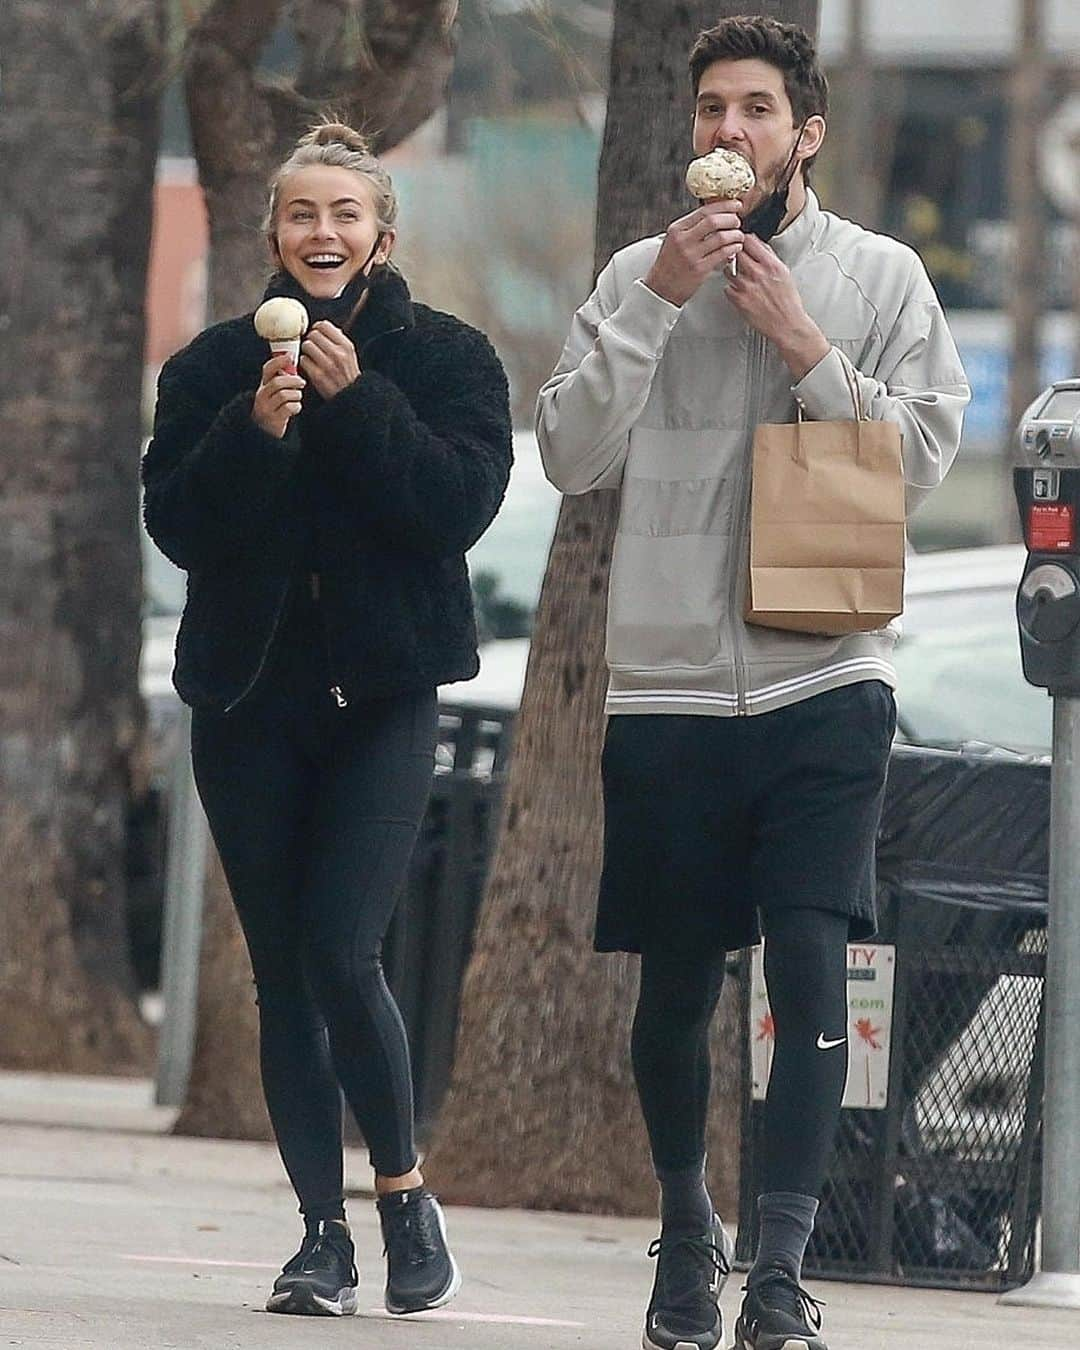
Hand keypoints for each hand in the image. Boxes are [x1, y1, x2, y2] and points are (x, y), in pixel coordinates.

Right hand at [252, 354, 303, 438]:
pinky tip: (296, 408)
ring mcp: (266, 408)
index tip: (290, 356)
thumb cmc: (275, 408)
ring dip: (296, 395)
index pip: (268, 369)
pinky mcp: (274, 420)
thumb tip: (293, 362)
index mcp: (263, 386)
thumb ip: (281, 379)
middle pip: (278, 382)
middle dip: (293, 381)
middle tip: (302, 382)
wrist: (266, 432)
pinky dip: (296, 407)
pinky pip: (289, 408)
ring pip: (285, 395)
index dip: (279, 361)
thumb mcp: (274, 392)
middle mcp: (262, 396)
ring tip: (297, 398)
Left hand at [300, 320, 360, 399]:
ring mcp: (327, 365)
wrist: (352, 399)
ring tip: (311, 357)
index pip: (324, 325)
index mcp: (346, 346)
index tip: (317, 335)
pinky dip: (305, 364)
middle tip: (313, 347)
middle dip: (311, 340)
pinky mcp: (318, 376)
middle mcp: (337, 354)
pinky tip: (310, 367)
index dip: (317, 329)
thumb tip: (323, 327)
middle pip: (313, 334)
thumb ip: (339, 340)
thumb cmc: (349, 377)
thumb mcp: (351, 355)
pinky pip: (303, 361)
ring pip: (306, 346)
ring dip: (306, 351)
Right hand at [643, 201, 743, 306]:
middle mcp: (683, 240)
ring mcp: (691, 255)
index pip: (704, 211)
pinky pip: (722, 254)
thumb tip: (717, 215)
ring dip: (735, 234)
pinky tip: (736, 248)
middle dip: (731, 219)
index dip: (724, 206)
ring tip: (739, 236)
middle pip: (713, 221)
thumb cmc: (670, 264)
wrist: (660, 289)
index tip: (736, 204)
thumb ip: (692, 227)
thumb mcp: (675, 240)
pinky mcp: (699, 269)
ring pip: (721, 237)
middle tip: (737, 222)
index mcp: (677, 229)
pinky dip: (733, 248)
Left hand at [724, 233, 829, 378]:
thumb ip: (769, 256)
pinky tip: (740, 292)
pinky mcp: (738, 300)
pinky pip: (727, 288)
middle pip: (736, 252)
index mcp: (770, 264)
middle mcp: (757, 273)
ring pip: (728, 270)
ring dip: (731, 272)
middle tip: (738, 259)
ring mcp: (746, 287)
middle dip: (735, 254)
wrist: (786, 324)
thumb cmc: (787, 301)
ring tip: (740, 278)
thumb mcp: (784, 272)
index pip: (749, 241)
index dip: (743, 240)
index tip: (741, 241)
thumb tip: (758, 243)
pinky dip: (731, 289)